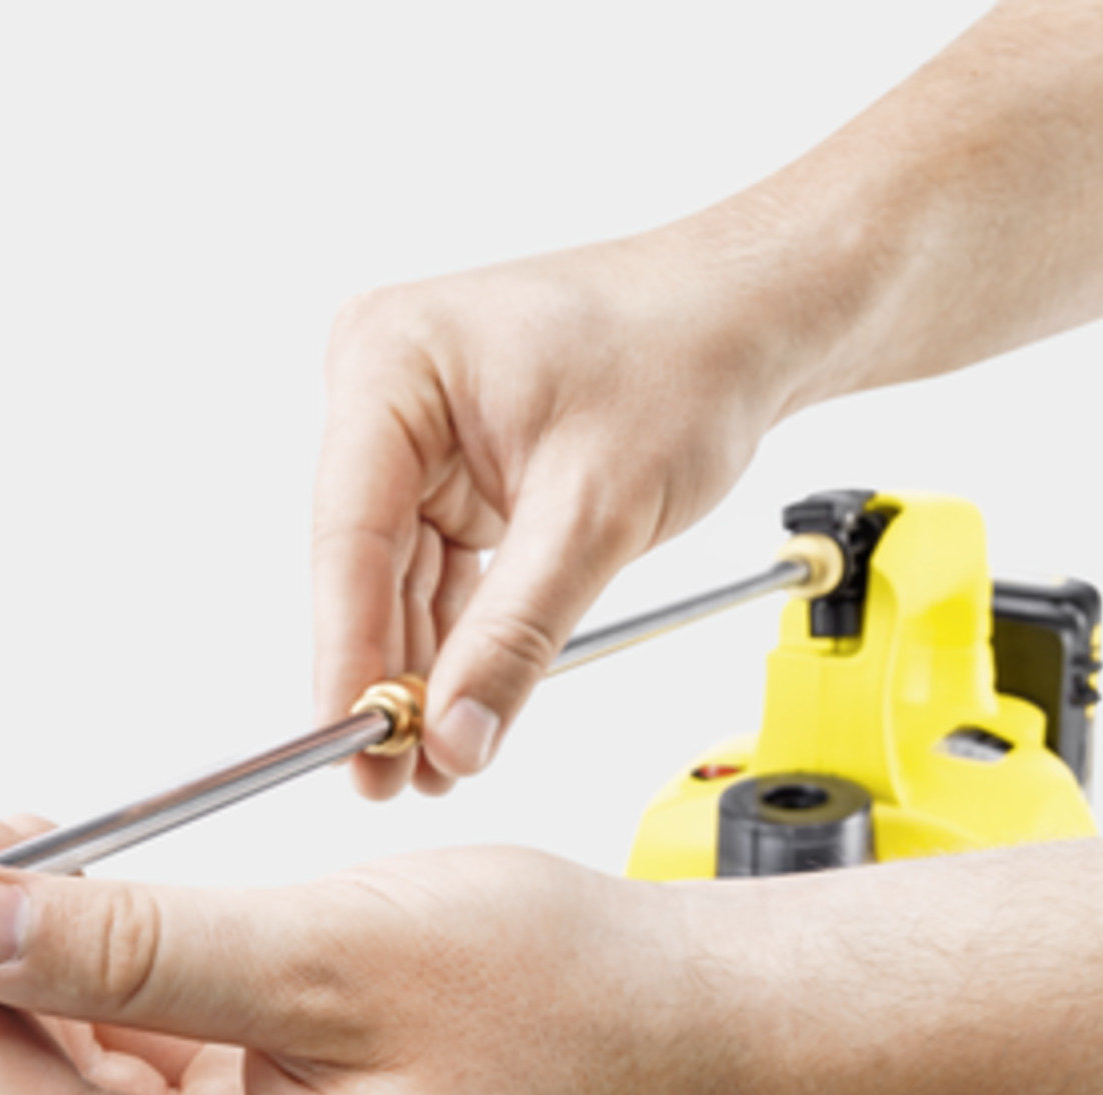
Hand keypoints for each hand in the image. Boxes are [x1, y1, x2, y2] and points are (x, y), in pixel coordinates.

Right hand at [315, 227, 818, 796]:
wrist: (755, 313)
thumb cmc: (687, 351)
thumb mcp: (595, 511)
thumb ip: (516, 636)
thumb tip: (455, 737)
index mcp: (391, 361)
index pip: (347, 535)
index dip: (347, 650)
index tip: (351, 739)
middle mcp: (385, 390)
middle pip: (361, 566)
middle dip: (385, 674)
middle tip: (390, 774)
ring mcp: (414, 433)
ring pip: (396, 581)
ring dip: (420, 671)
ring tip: (432, 761)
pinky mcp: (451, 470)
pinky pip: (435, 572)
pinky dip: (453, 640)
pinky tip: (458, 708)